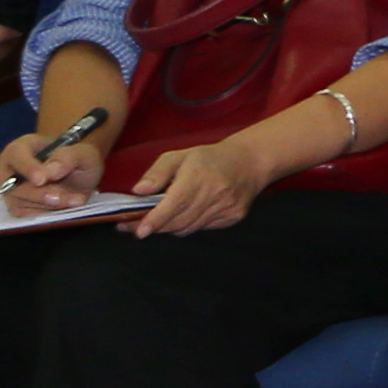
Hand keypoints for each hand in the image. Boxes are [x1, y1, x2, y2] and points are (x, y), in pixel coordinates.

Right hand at [0, 131, 107, 213]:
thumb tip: (50, 171)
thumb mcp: (82, 153)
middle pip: (13, 185)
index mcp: (21, 149)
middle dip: (40, 193)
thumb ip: (67, 158)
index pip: (16, 156)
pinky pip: (27, 215)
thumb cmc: (77, 160)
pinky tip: (66, 208)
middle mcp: (10, 169)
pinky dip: (48, 214)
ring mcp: (11, 190)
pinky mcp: (18, 207)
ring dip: (49, 205)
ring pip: (20, 203)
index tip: (41, 179)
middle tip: (61, 196)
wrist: (80, 177)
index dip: (27, 168)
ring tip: (75, 200)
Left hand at [125, 136, 267, 238]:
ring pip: (189, 228)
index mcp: (198, 175)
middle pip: (179, 220)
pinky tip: (187, 214)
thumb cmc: (210, 158)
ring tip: (160, 221)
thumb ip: (156, 173)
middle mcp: (215, 193)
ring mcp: (226, 206)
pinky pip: (203, 228)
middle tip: (137, 227)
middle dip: (156, 226)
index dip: (156, 219)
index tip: (140, 231)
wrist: (249, 162)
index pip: (175, 203)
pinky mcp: (234, 216)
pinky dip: (189, 225)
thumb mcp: (179, 156)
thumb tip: (139, 191)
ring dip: (171, 227)